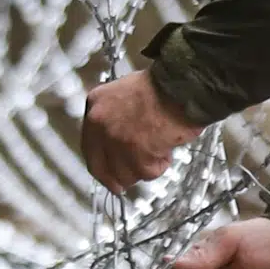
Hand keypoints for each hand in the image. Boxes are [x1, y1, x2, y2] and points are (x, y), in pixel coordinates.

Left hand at [81, 71, 202, 193]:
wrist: (181, 87)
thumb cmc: (162, 87)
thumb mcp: (125, 92)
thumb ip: (115, 115)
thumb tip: (117, 142)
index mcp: (96, 104)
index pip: (88, 146)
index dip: (100, 166)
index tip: (108, 177)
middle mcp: (100, 123)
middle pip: (103, 168)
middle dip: (119, 178)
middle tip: (128, 181)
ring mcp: (116, 141)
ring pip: (126, 174)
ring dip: (144, 167)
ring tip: (159, 149)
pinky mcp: (136, 155)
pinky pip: (148, 173)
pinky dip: (160, 165)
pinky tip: (167, 148)